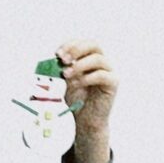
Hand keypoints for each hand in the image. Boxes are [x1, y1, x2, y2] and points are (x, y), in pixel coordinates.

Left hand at [57, 40, 116, 162]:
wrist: (85, 119)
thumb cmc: (76, 99)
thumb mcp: (64, 82)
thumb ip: (60, 70)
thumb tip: (50, 61)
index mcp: (89, 58)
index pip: (82, 43)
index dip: (70, 45)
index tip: (57, 54)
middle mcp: (101, 62)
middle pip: (93, 45)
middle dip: (76, 50)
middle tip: (63, 60)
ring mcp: (108, 71)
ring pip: (98, 59)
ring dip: (79, 65)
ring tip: (66, 75)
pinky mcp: (113, 83)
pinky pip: (102, 75)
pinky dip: (86, 78)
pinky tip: (76, 85)